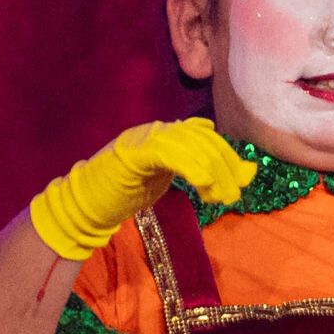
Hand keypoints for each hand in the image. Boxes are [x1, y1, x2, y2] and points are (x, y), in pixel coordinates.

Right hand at [29, 118, 254, 259]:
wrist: (87, 204)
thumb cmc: (128, 193)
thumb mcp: (172, 180)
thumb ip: (202, 172)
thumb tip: (247, 172)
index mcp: (168, 133)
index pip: (208, 138)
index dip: (230, 158)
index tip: (244, 182)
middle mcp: (158, 129)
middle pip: (203, 140)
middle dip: (224, 168)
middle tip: (234, 195)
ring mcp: (144, 138)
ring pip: (189, 146)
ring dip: (211, 173)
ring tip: (221, 197)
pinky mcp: (133, 153)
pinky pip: (168, 153)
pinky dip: (189, 166)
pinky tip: (202, 183)